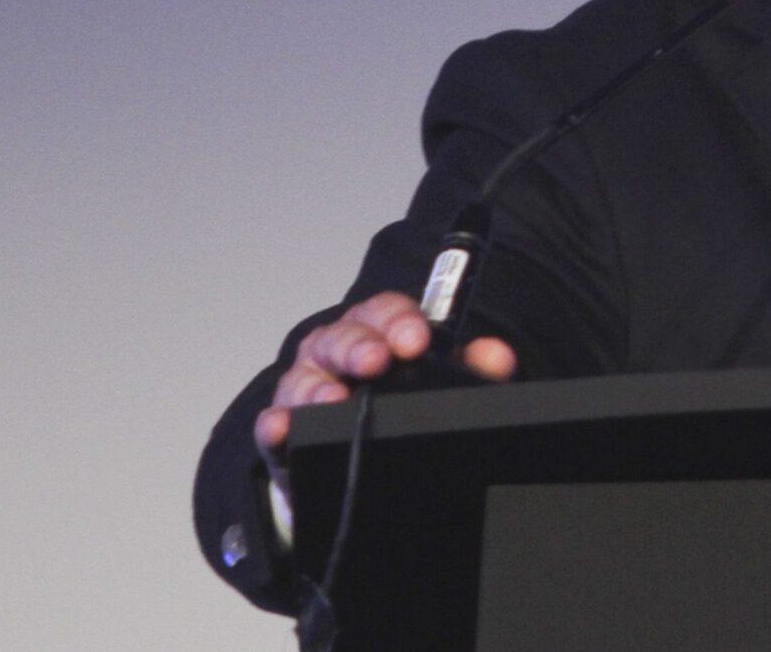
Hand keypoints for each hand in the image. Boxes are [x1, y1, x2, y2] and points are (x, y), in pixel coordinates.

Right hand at [253, 290, 517, 479]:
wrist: (361, 458)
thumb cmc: (399, 404)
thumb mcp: (441, 383)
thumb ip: (472, 368)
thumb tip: (497, 357)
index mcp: (375, 332)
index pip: (384, 312)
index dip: (399, 320)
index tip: (416, 339)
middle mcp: (335, 353)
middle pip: (340, 338)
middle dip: (357, 346)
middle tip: (375, 361)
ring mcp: (305, 390)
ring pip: (303, 379)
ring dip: (317, 388)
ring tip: (333, 399)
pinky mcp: (284, 436)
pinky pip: (272, 426)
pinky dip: (275, 426)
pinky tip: (282, 428)